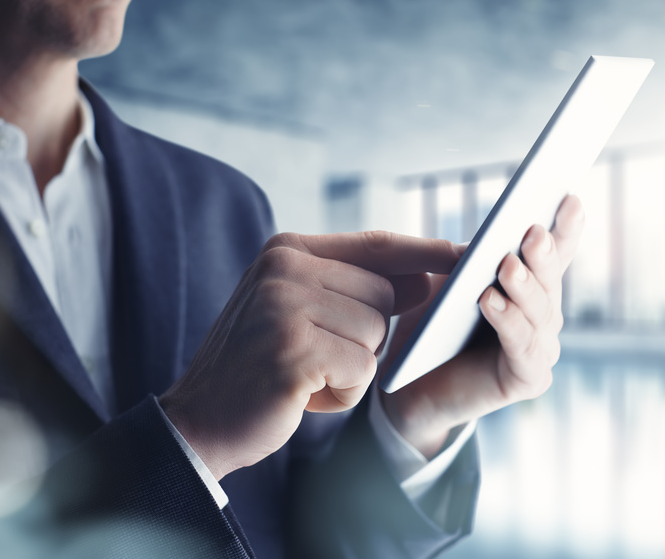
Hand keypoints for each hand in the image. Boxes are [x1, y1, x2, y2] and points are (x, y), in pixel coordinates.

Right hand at [158, 231, 461, 479]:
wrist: (199, 420)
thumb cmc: (258, 365)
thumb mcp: (300, 312)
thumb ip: (355, 289)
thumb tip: (427, 278)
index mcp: (287, 251)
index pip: (376, 245)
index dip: (424, 251)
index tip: (465, 254)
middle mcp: (285, 269)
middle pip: (384, 295)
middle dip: (367, 337)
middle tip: (317, 357)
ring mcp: (286, 306)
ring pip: (377, 334)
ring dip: (353, 368)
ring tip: (306, 376)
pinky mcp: (294, 350)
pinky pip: (362, 370)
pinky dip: (342, 394)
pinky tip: (303, 395)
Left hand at [380, 195, 585, 457]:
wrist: (411, 385)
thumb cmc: (432, 327)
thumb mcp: (447, 283)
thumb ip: (469, 262)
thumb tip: (486, 241)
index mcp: (530, 285)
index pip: (555, 252)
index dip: (565, 226)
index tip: (568, 196)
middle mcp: (543, 314)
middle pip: (549, 279)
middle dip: (542, 254)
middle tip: (532, 231)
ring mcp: (540, 347)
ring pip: (539, 313)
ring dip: (523, 287)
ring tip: (506, 265)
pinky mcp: (528, 378)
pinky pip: (522, 347)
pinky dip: (508, 323)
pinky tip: (491, 301)